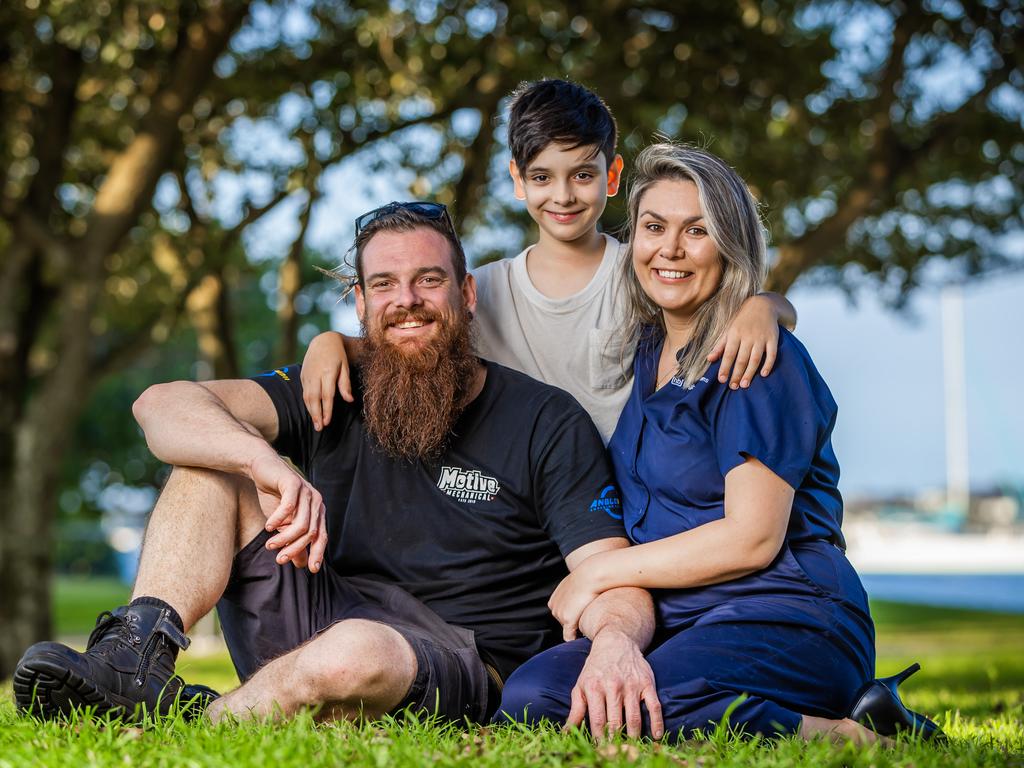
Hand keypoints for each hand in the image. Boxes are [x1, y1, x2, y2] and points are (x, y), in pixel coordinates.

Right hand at [248, 453, 327, 572]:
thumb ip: (293, 541)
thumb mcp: (284, 524)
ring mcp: (306, 491)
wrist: (262, 469)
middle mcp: (316, 502)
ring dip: (284, 538)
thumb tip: (301, 564)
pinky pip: (289, 506)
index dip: (318, 553)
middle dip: (295, 549)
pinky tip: (268, 526)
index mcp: (317, 512)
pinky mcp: (293, 483)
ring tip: (270, 545)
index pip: (322, 537)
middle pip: (311, 533)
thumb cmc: (275, 497)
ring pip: (300, 523)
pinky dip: (278, 519)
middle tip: (279, 559)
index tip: (311, 570)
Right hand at [300, 331, 352, 430]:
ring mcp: (307, 375)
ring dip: (311, 412)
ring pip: (307, 397)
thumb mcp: (345, 367)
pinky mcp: (303, 375)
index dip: (327, 410)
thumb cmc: (338, 355)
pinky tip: (312, 412)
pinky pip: (304, 392)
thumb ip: (345, 384)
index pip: (327, 395)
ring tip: (316, 424)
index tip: (327, 422)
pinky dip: (307, 404)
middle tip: (319, 428)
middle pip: (314, 398)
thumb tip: (349, 400)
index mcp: (328, 372)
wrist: (323, 341)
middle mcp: (315, 374)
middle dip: (316, 414)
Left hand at [549, 566, 602, 641]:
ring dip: (577, 629)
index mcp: (553, 601)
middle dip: (575, 622)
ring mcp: (559, 615)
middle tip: (586, 617)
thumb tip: (578, 598)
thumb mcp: (573, 585)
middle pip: (564, 624)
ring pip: (569, 630)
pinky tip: (585, 636)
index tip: (581, 614)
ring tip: (589, 621)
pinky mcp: (567, 620)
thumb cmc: (586, 578)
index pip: (561, 616)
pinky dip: (575, 639)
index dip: (573, 616)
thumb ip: (571, 594)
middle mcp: (554, 608)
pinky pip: (569, 637)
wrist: (590, 576)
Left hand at [566, 629, 663, 739]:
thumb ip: (576, 710)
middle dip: (616, 740)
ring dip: (634, 736)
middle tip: (616, 752)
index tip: (600, 749)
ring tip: (632, 746)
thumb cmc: (596, 668)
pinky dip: (657, 722)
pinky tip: (656, 735)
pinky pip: (654, 706)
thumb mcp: (581, 685)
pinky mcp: (647, 683)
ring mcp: (631, 685)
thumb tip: (566, 733)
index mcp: (594, 687)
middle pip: (616, 722)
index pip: (597, 720)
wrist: (616, 642)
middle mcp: (613, 686)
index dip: (599, 738)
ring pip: (634, 717)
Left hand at [707, 294, 779, 388]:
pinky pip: (772, 353)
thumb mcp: (729, 330)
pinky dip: (768, 364)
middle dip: (736, 374)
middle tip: (733, 387)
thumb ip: (720, 345)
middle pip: (742, 358)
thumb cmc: (742, 320)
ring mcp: (761, 337)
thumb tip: (709, 359)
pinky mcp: (773, 338)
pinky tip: (763, 374)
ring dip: (750, 372)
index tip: (721, 380)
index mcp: (735, 334)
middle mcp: (748, 336)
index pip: (729, 354)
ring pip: (755, 358)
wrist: (762, 305)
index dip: (725, 367)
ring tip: (744, 384)